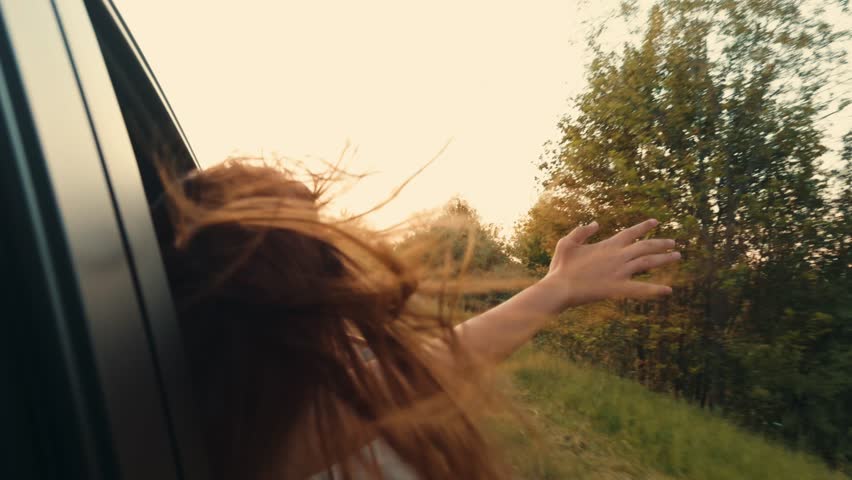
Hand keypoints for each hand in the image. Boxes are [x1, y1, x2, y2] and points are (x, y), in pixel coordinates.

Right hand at [540, 219, 679, 309]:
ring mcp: (620, 272)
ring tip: (677, 256)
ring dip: (664, 259)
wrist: (560, 287)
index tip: (656, 222)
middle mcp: (618, 256)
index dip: (644, 226)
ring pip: (648, 262)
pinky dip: (655, 289)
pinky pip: (641, 289)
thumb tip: (595, 224)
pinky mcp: (619, 288)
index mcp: (608, 245)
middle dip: (661, 243)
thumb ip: (582, 231)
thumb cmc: (561, 266)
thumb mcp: (567, 242)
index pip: (631, 232)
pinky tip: (669, 290)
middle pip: (646, 246)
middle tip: (673, 243)